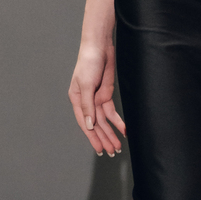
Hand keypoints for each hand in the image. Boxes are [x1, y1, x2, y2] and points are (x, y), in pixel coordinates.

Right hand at [69, 40, 126, 155]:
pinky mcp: (106, 95)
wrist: (100, 47)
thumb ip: (87, 106)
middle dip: (104, 138)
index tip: (100, 149)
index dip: (92, 137)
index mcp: (76, 100)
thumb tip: (89, 125)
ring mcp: (96, 99)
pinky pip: (112, 112)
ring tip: (117, 147)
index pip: (85, 123)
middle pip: (96, 124)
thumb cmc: (88, 63)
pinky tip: (123, 130)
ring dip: (111, 133)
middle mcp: (86, 102)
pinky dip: (118, 121)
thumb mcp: (86, 85)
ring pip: (104, 121)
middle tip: (112, 152)